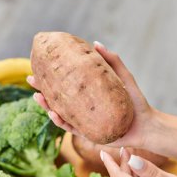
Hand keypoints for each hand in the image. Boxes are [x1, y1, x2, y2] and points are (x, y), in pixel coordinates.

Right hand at [27, 41, 154, 147]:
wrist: (146, 126)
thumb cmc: (136, 102)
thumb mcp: (123, 77)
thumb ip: (112, 61)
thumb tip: (95, 43)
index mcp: (88, 95)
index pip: (67, 84)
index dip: (53, 75)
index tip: (41, 64)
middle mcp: (83, 108)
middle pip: (58, 98)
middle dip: (43, 89)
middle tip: (31, 79)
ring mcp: (84, 121)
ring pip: (60, 114)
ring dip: (46, 106)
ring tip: (37, 95)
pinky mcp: (88, 134)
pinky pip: (71, 128)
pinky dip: (61, 122)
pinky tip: (53, 113)